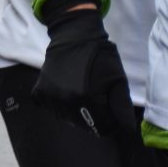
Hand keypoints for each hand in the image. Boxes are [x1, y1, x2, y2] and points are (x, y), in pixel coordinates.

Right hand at [30, 3, 135, 136]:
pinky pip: (50, 110)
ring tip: (80, 92)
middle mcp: (67, 101)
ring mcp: (51, 98)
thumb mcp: (118, 79)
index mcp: (88, 99)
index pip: (103, 128)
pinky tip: (65, 91)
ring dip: (76, 113)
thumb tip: (128, 130)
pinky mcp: (39, 93)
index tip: (110, 109)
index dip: (111, 122)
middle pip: (84, 127)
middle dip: (93, 117)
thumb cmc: (100, 56)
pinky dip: (58, 105)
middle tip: (96, 98)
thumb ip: (122, 106)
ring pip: (67, 120)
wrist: (73, 36)